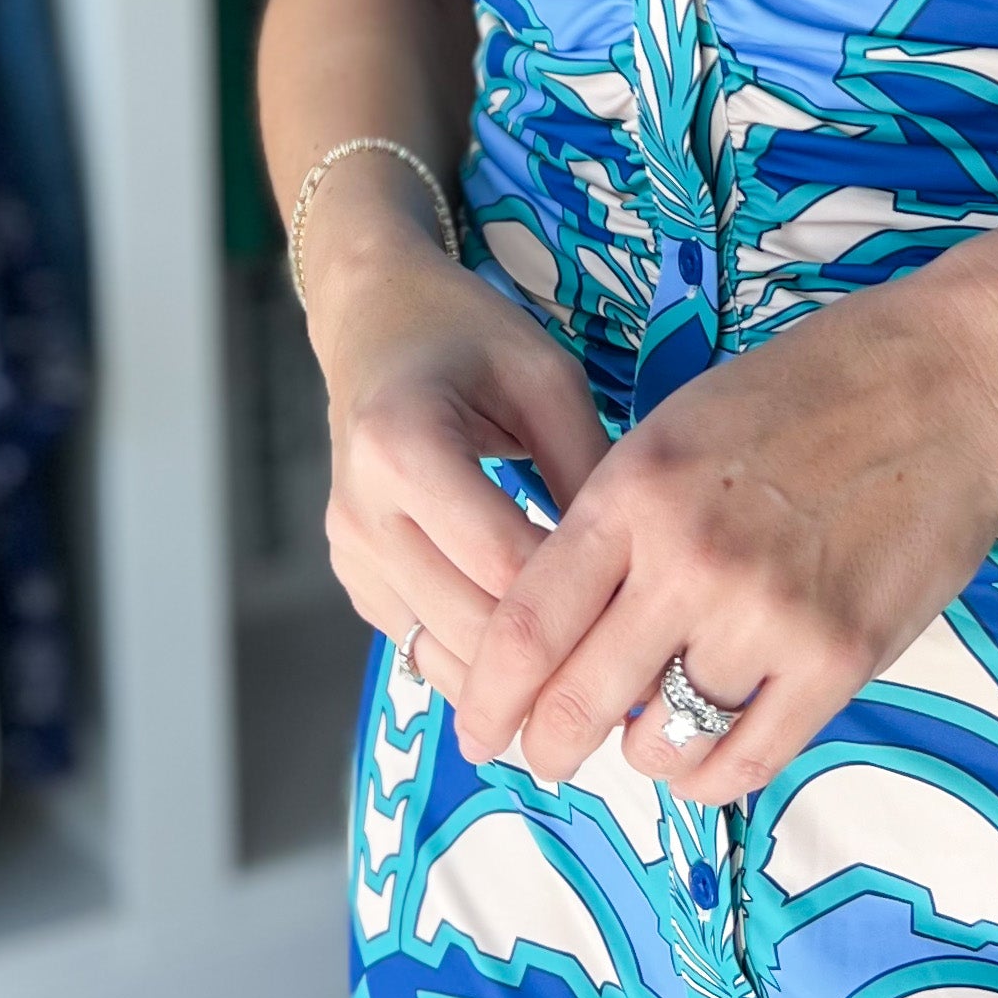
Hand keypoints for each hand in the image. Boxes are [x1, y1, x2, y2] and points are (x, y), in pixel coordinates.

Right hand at [307, 176, 610, 707]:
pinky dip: (483, 661)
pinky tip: (540, 654)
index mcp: (402, 447)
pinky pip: (423, 647)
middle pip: (471, 624)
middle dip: (556, 652)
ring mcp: (349, 555)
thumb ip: (588, 469)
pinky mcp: (354, 581)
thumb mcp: (548, 379)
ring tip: (597, 670)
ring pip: (445, 655)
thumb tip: (639, 573)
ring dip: (521, 675)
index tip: (648, 612)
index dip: (579, 598)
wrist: (374, 323)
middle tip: (637, 659)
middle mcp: (361, 513)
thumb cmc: (469, 336)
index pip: (503, 563)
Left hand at [452, 209, 997, 803]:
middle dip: (544, 744)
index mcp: (635, 490)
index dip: (488, 695)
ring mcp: (768, 616)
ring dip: (640, 751)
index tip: (477, 726)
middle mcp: (690, 561)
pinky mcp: (839, 660)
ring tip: (647, 731)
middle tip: (540, 756)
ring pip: (660, 742)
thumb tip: (562, 625)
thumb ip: (618, 522)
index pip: (526, 624)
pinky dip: (709, 775)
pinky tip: (703, 753)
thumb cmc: (812, 389)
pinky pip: (746, 761)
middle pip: (578, 699)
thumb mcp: (679, 426)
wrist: (953, 382)